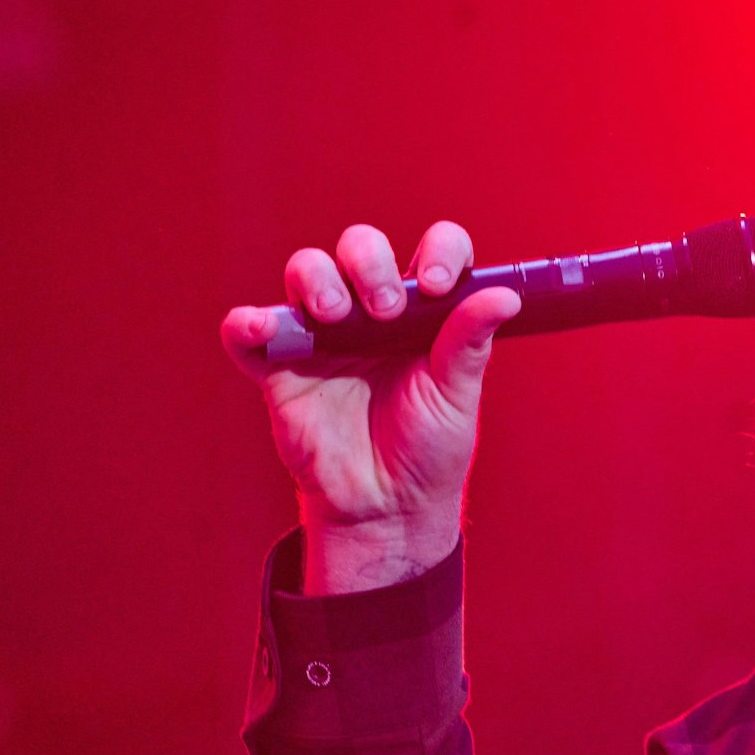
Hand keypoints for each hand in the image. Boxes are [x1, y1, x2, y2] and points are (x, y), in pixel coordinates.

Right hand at [220, 221, 521, 593]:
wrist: (387, 506)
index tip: (435, 286)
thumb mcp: (457, 395)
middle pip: (361, 247)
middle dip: (369, 263)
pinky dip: (246, 324)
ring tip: (336, 316)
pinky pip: (250, 333)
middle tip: (386, 310)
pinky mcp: (282, 369)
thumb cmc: (429, 447)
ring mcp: (324, 335)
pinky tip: (258, 328)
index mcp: (424, 311)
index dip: (437, 253)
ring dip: (317, 279)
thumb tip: (507, 295)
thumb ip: (469, 342)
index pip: (434, 251)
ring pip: (307, 272)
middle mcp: (373, 312)